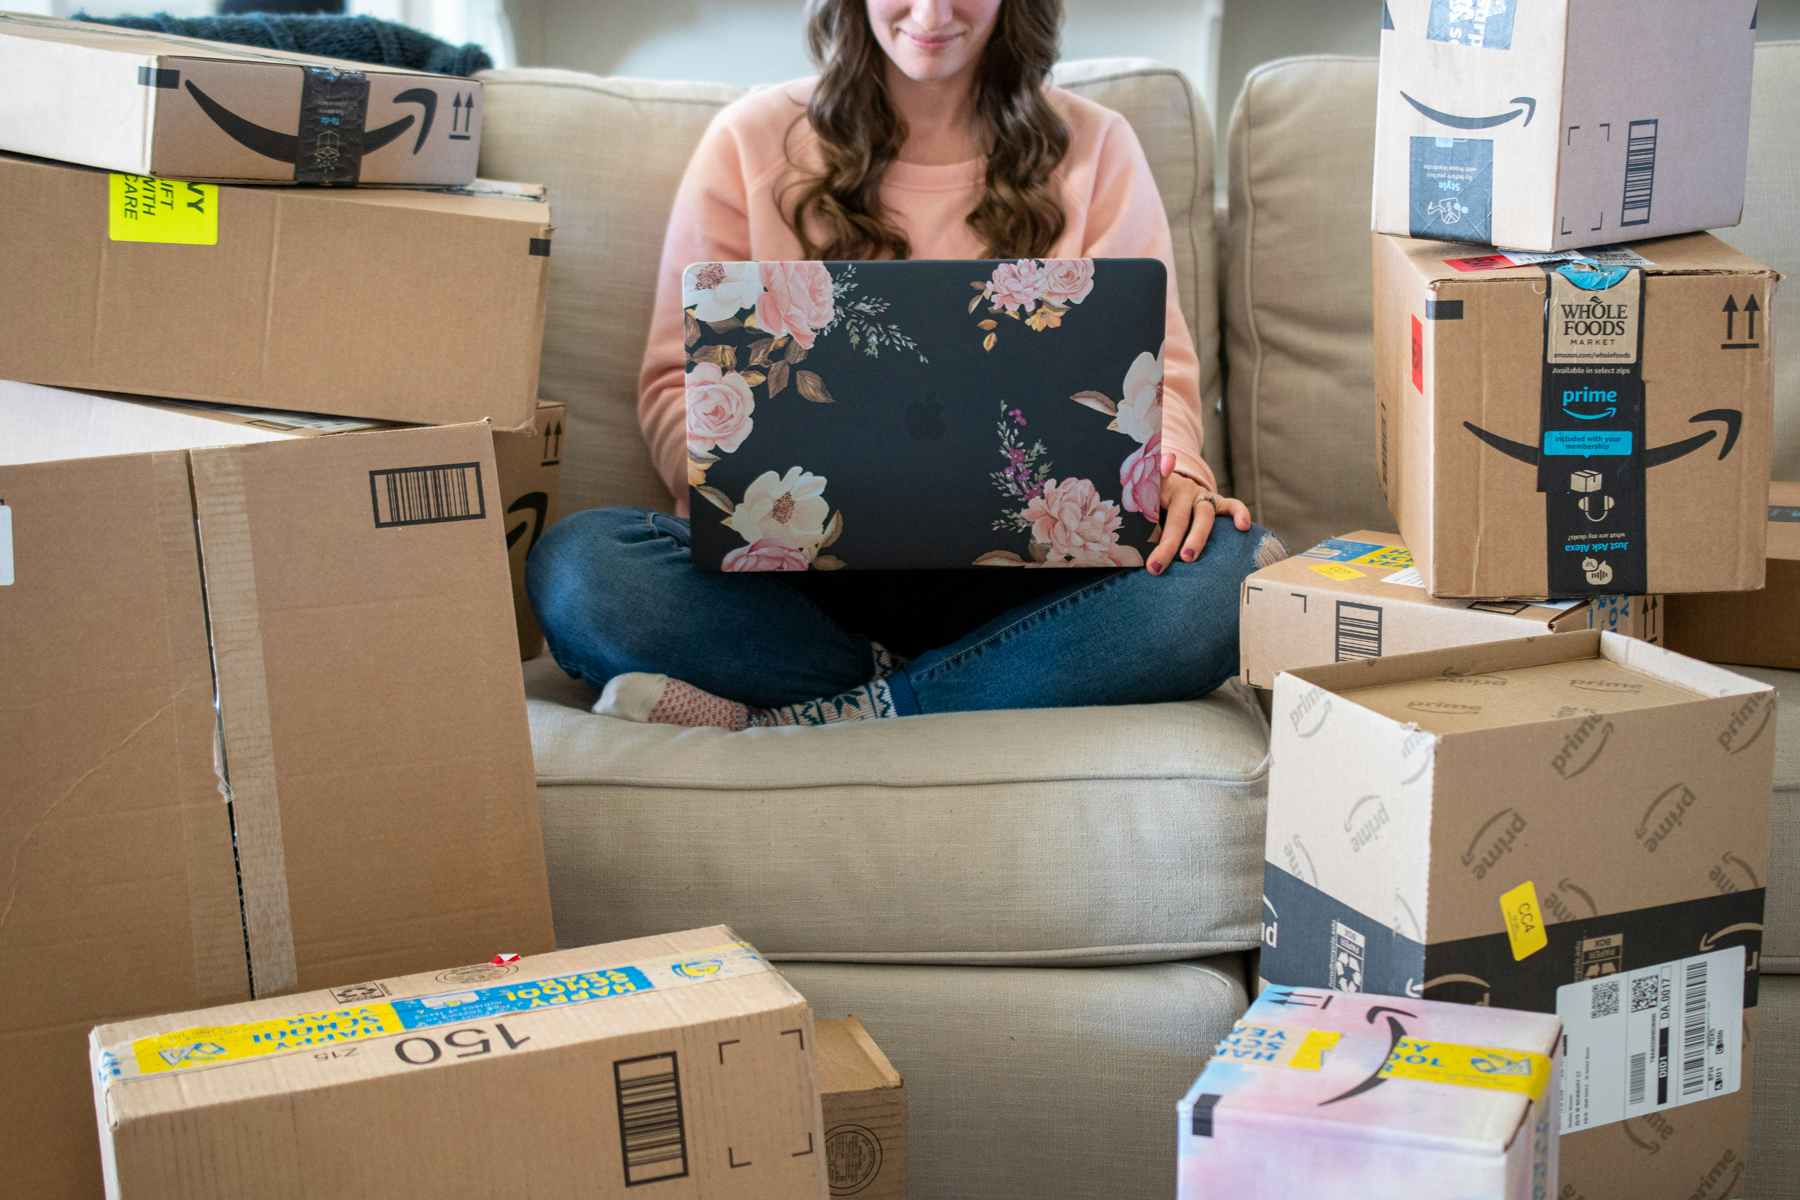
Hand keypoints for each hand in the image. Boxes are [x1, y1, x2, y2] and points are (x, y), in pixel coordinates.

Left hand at [1145, 452, 1251, 574]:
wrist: (1171, 486)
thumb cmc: (1150, 505)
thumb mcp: (1138, 505)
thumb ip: (1134, 516)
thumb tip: (1122, 552)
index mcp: (1157, 489)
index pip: (1152, 487)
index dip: (1155, 480)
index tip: (1161, 467)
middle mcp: (1181, 489)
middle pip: (1177, 517)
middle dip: (1166, 543)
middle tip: (1155, 566)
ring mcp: (1200, 495)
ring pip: (1203, 515)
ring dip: (1196, 537)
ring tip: (1188, 558)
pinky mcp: (1217, 501)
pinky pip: (1231, 505)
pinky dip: (1239, 513)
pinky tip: (1243, 526)